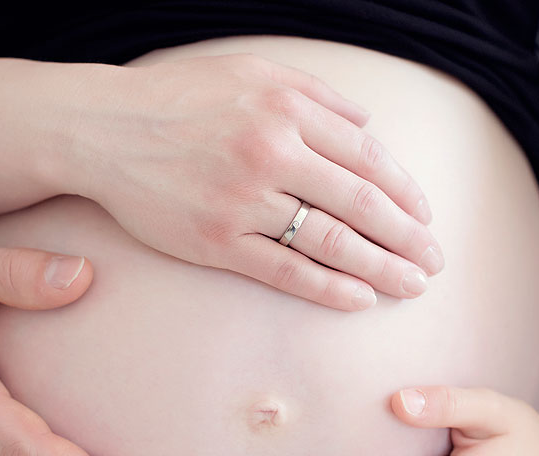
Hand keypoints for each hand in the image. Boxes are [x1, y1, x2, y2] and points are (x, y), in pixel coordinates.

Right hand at [76, 54, 441, 309]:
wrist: (104, 129)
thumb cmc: (180, 98)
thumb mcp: (251, 72)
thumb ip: (316, 94)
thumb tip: (368, 124)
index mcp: (286, 111)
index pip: (367, 157)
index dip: (404, 191)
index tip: (425, 216)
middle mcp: (271, 154)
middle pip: (361, 204)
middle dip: (407, 237)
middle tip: (434, 262)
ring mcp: (243, 202)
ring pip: (331, 242)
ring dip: (381, 268)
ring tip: (411, 286)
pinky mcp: (216, 242)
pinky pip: (284, 270)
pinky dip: (327, 287)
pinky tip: (359, 300)